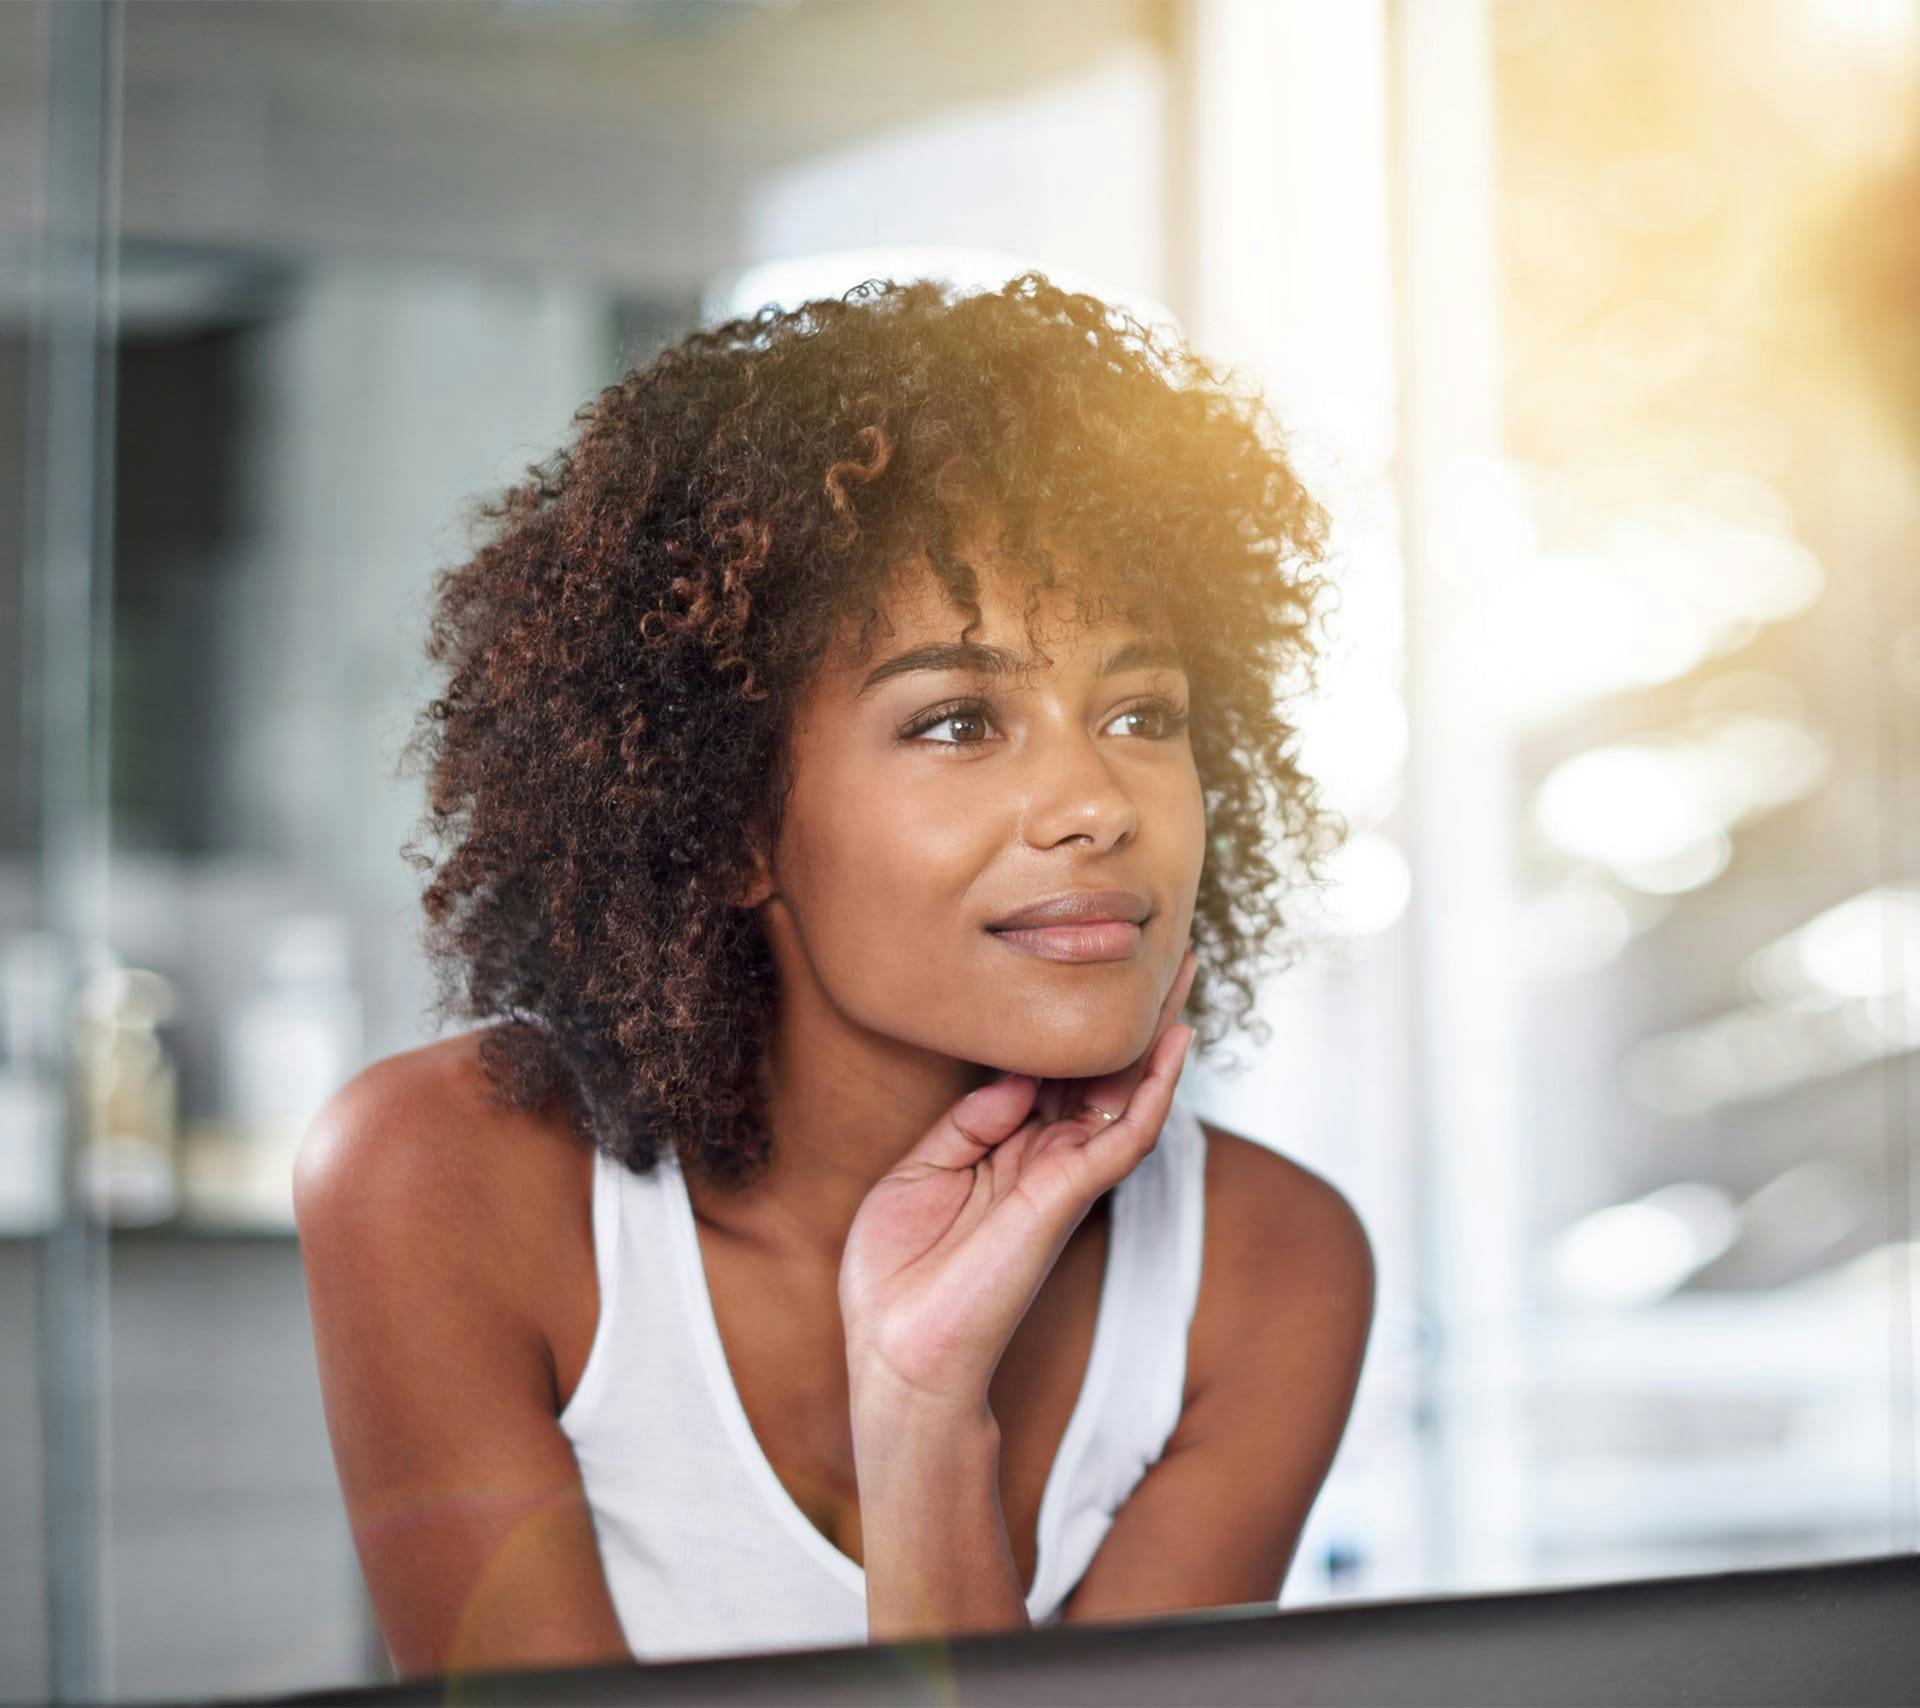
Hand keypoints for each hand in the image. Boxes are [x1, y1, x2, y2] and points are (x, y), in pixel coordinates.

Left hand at [837, 945, 1199, 1417]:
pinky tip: (1173, 1044)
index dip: (1068, 1024)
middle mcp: (1042, 1160)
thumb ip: (969, 1123)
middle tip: (1162, 953)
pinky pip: (1123, 1136)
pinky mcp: (1065, 1198)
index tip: (1082, 965)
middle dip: (1129, 1018)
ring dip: (1155, 1036)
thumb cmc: (897, 1275)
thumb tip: (1016, 1076)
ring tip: (1182, 976)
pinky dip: (1153, 1089)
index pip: (1050, 1074)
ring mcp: (1060, 1178)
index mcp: (1004, 1151)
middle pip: (1099, 1074)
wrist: (895, 1351)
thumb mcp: (917, 1175)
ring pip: (1125, 1096)